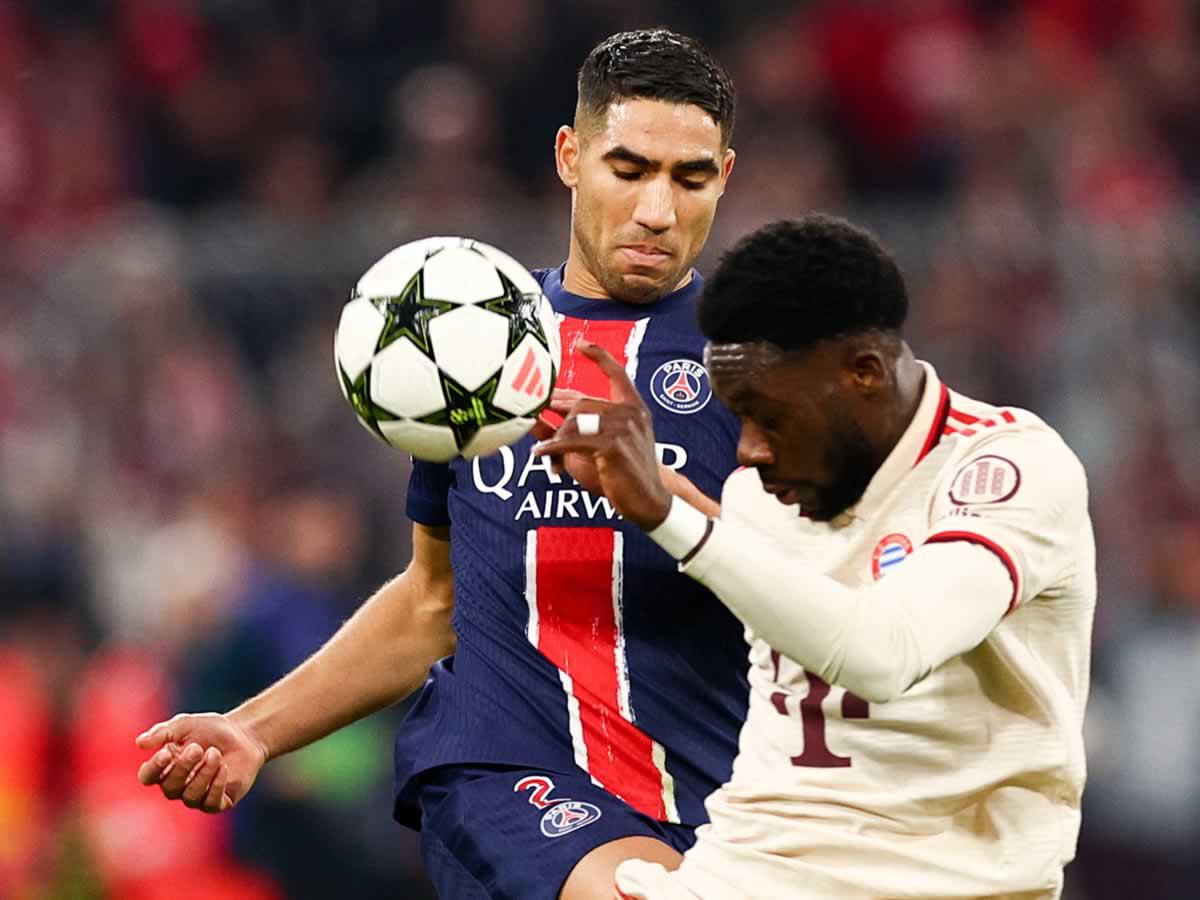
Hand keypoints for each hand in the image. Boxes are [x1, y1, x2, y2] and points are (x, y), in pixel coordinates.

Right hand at [135, 712, 268, 812]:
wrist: (243, 734)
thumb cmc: (210, 729)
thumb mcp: (185, 725)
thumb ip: (163, 732)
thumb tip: (140, 743)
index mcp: (165, 768)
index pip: (148, 777)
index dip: (154, 768)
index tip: (167, 752)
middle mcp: (177, 786)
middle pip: (170, 787)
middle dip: (183, 767)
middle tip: (198, 748)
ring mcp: (197, 796)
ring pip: (191, 796)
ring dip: (203, 774)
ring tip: (215, 753)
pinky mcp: (217, 802)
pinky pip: (211, 803)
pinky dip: (216, 785)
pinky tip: (223, 767)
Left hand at [533, 341, 671, 529]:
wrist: (649, 500)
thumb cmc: (624, 474)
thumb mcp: (604, 446)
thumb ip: (579, 429)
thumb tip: (541, 419)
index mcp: (634, 408)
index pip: (618, 374)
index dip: (600, 357)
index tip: (582, 344)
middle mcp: (630, 413)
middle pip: (582, 402)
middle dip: (557, 414)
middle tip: (537, 423)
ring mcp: (623, 427)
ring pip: (575, 421)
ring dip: (556, 437)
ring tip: (545, 451)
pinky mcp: (613, 445)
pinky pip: (573, 441)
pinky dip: (553, 447)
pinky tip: (542, 454)